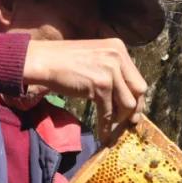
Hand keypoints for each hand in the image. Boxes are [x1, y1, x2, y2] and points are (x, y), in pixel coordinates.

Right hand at [23, 38, 146, 141]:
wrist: (43, 61)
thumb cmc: (63, 61)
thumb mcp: (94, 58)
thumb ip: (111, 70)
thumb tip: (125, 95)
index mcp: (118, 48)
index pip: (137, 77)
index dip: (137, 98)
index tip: (134, 111)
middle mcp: (117, 56)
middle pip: (139, 89)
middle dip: (134, 109)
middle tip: (128, 122)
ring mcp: (110, 70)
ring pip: (127, 103)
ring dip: (120, 118)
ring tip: (111, 127)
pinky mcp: (100, 85)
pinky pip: (109, 112)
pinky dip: (105, 126)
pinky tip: (102, 134)